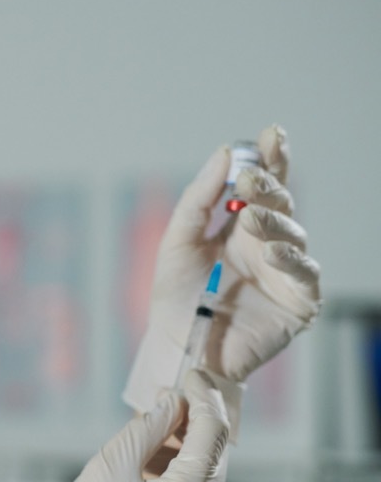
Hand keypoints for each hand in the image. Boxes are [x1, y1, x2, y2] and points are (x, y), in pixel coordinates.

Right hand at [23, 370, 231, 481]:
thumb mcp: (109, 466)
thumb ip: (149, 427)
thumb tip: (174, 400)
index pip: (210, 432)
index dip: (202, 397)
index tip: (191, 375)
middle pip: (217, 455)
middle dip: (198, 422)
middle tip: (173, 397)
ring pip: (213, 478)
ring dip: (194, 451)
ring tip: (163, 434)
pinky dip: (191, 479)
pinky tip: (163, 469)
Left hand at [123, 125, 320, 436]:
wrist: (177, 347)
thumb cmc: (176, 298)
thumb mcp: (178, 241)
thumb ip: (198, 199)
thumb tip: (223, 153)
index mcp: (241, 228)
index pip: (263, 186)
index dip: (272, 158)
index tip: (272, 134)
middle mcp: (268, 245)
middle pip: (282, 205)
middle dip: (269, 187)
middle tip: (250, 178)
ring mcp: (285, 272)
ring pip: (293, 235)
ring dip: (273, 222)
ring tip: (250, 217)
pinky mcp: (299, 301)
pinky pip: (304, 273)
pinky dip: (289, 259)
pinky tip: (270, 252)